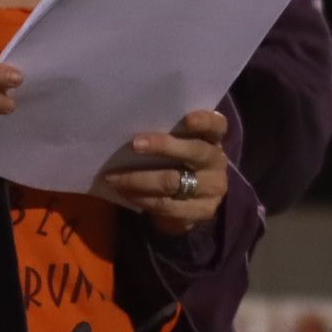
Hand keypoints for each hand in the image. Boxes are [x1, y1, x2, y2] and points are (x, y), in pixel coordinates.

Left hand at [94, 109, 227, 234]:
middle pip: (196, 151)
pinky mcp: (201, 212)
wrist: (189, 202)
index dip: (205, 121)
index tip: (187, 119)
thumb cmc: (176, 163)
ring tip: (114, 177)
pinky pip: (166, 205)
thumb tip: (132, 129)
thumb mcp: (178, 145)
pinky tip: (125, 193)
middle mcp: (217, 163)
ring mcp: (212, 190)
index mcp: (213, 140)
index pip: (217, 125)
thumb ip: (167, 136)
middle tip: (134, 144)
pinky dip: (142, 198)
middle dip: (163, 146)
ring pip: (175, 181)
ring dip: (140, 179)